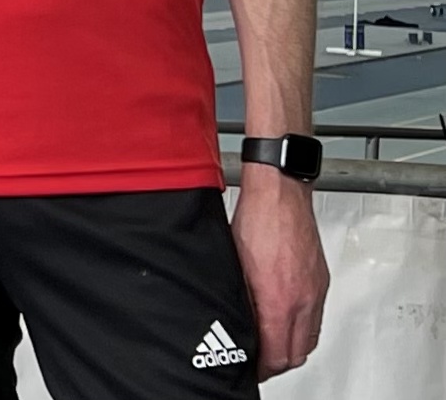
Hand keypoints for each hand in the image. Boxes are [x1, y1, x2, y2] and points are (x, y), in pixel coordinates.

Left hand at [231, 173, 328, 380]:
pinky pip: (316, 316)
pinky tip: (288, 316)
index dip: (262, 367)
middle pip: (297, 354)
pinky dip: (303, 324)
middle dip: (278, 362)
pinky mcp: (321, 280)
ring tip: (273, 340)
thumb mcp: (237, 267)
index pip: (277, 356)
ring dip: (292, 345)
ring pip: (310, 338)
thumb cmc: (257, 220)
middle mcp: (302, 299)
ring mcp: (315, 290)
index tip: (252, 365)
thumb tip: (241, 327)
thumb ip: (243, 303)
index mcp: (279, 300)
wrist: (280, 192)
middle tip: (261, 358)